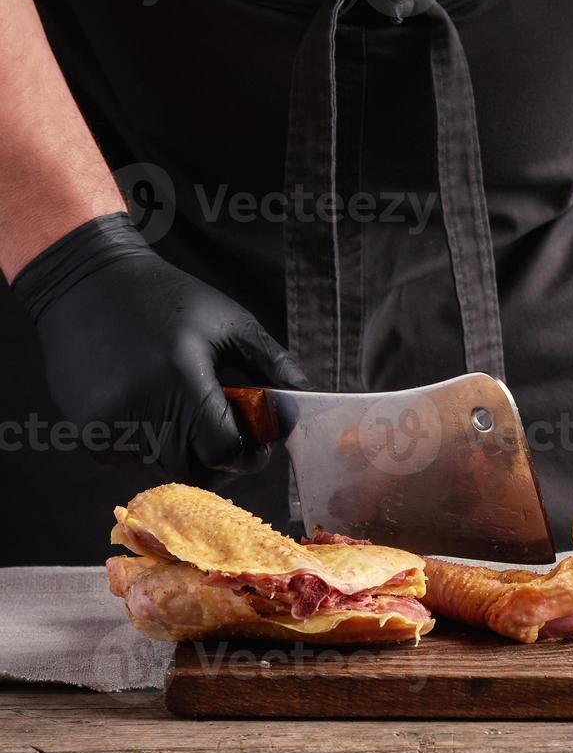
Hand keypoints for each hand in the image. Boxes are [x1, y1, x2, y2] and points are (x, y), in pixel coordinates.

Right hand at [12, 212, 310, 485]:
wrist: (84, 282)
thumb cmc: (167, 298)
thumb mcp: (231, 323)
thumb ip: (273, 366)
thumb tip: (307, 400)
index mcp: (179, 379)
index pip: (224, 450)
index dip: (249, 452)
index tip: (258, 439)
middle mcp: (140, 408)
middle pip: (197, 470)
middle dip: (223, 460)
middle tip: (232, 433)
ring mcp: (110, 424)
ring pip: (167, 468)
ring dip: (191, 453)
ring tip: (194, 414)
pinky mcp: (91, 432)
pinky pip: (137, 461)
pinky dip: (159, 448)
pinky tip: (160, 411)